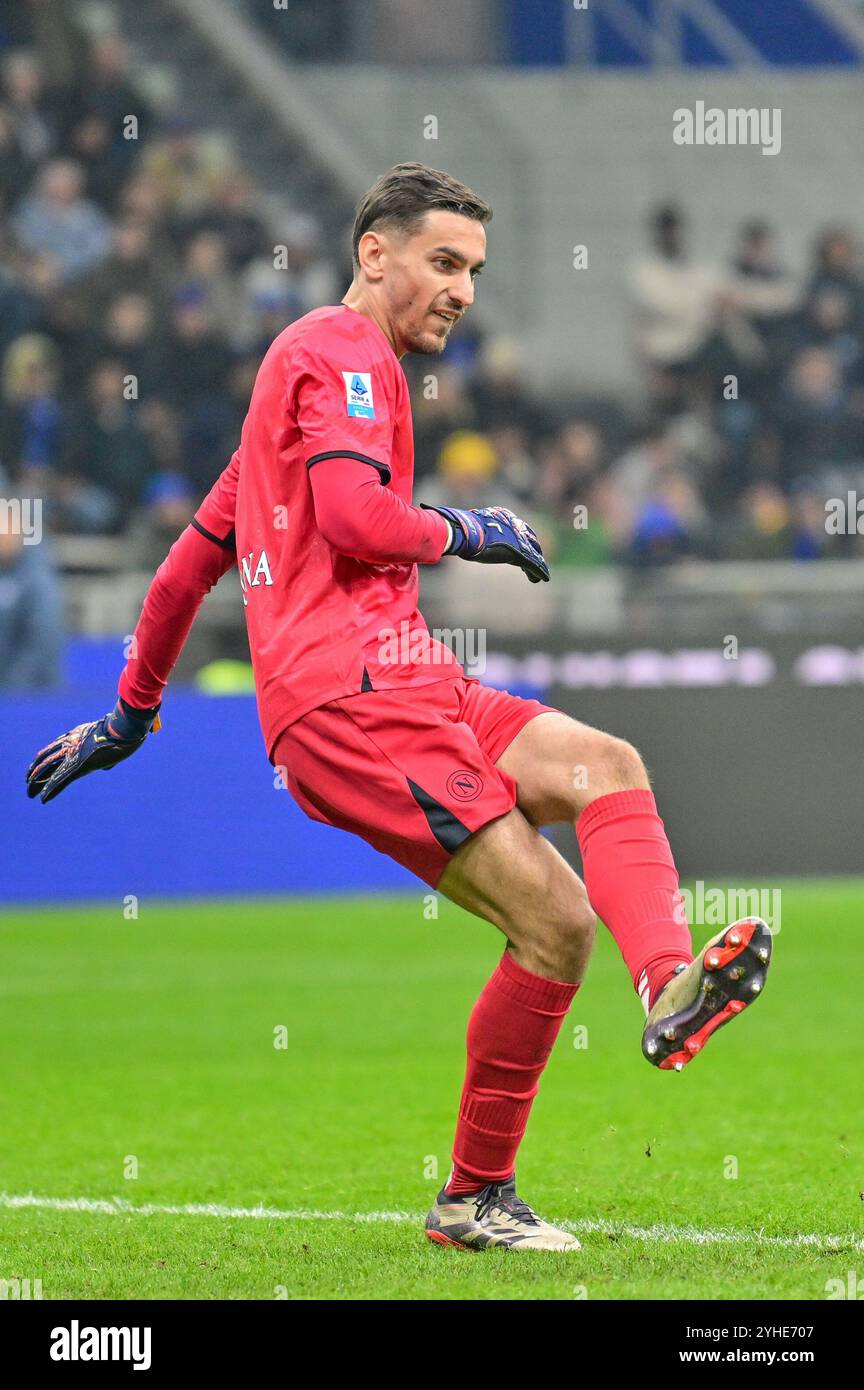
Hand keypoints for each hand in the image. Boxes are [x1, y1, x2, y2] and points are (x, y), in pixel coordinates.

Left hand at [26, 697, 160, 803]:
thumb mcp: (118, 734)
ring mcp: (76, 754)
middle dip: (37, 769)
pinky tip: (42, 798)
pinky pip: (61, 780)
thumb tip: (110, 764)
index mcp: (80, 735)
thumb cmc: (126, 727)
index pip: (58, 746)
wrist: (126, 726)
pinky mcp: (81, 766)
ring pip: (49, 769)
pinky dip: (51, 790)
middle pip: (49, 757)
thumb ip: (113, 747)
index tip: (38, 763)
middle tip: (27, 779)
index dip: (46, 755)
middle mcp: (73, 744)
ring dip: (37, 781)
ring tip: (29, 791)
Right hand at [422, 504, 549, 582]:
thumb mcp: (458, 527)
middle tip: (537, 559)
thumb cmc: (455, 528)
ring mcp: (515, 539)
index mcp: (500, 517)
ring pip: (532, 552)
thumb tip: (429, 516)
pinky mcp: (517, 552)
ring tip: (542, 574)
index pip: (515, 527)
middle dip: (534, 549)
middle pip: (527, 538)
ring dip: (537, 563)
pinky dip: (538, 571)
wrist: (461, 533)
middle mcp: (511, 526)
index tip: (524, 545)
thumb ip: (456, 527)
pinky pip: (532, 563)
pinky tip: (542, 578)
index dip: (521, 537)